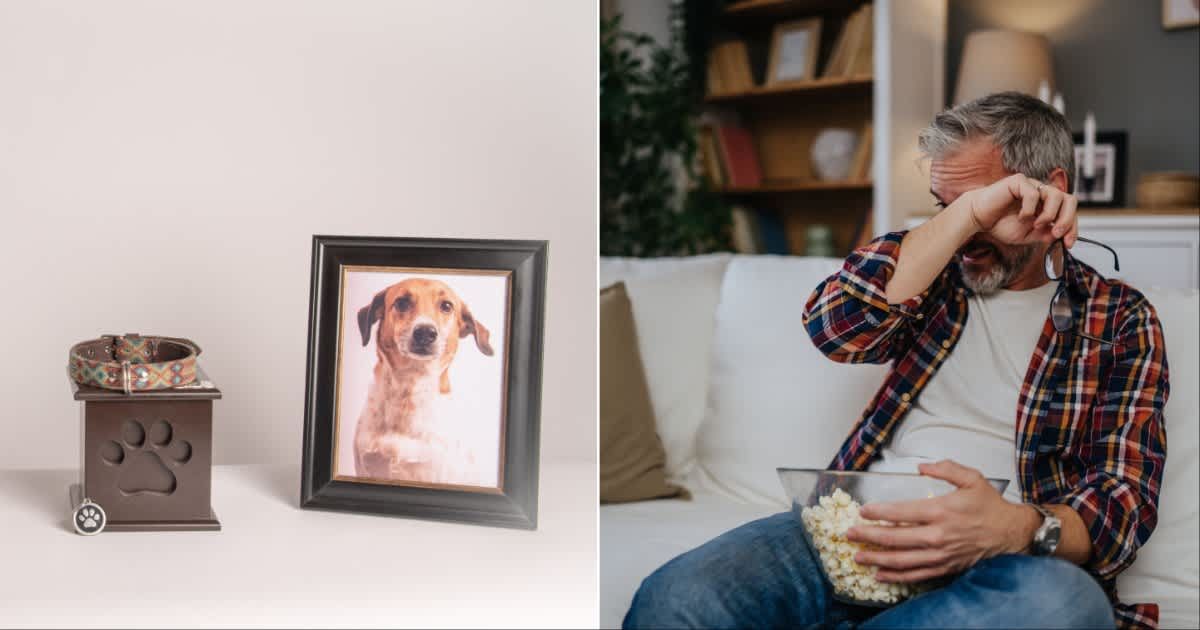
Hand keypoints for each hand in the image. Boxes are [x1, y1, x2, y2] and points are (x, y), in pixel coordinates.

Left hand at [846, 460, 1038, 583]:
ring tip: (858, 556)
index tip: (862, 511)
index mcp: (940, 510)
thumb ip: (946, 468)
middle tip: (850, 534)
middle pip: (895, 538)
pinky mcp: (944, 567)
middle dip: (868, 536)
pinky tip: (880, 574)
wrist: (1011, 533)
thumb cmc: (990, 506)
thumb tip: (921, 466)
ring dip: (876, 559)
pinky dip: (896, 576)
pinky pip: (915, 575)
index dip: (878, 513)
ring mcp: (940, 554)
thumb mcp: (971, 478)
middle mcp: (937, 535)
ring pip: (901, 560)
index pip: (900, 513)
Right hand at [962, 173, 1078, 247]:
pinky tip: (1021, 217)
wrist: (978, 218)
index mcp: (1047, 205)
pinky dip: (1029, 209)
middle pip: (1069, 200)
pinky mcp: (1019, 181)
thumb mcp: (1028, 235)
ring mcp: (1032, 185)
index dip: (1073, 228)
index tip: (1068, 244)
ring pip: (1056, 194)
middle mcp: (1042, 193)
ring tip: (1036, 225)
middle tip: (1057, 233)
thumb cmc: (1000, 224)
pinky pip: (1033, 193)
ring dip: (1049, 214)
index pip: (1069, 212)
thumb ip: (1045, 234)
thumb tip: (1060, 236)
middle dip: (1067, 219)